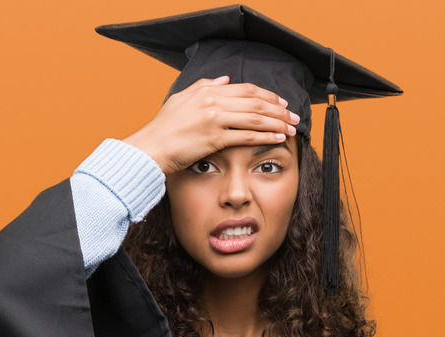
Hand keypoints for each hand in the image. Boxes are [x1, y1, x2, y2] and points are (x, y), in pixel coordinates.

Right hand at [124, 76, 299, 174]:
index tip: (281, 103)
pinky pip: (247, 135)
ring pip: (255, 117)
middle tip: (293, 116)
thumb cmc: (162, 128)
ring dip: (277, 123)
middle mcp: (212, 101)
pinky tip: (277, 139)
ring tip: (291, 128)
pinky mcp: (214, 138)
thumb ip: (203, 86)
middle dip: (279, 109)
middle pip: (255, 102)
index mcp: (206, 91)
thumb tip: (224, 80)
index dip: (267, 95)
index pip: (245, 89)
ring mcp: (214, 119)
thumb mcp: (181, 100)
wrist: (150, 148)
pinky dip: (266, 136)